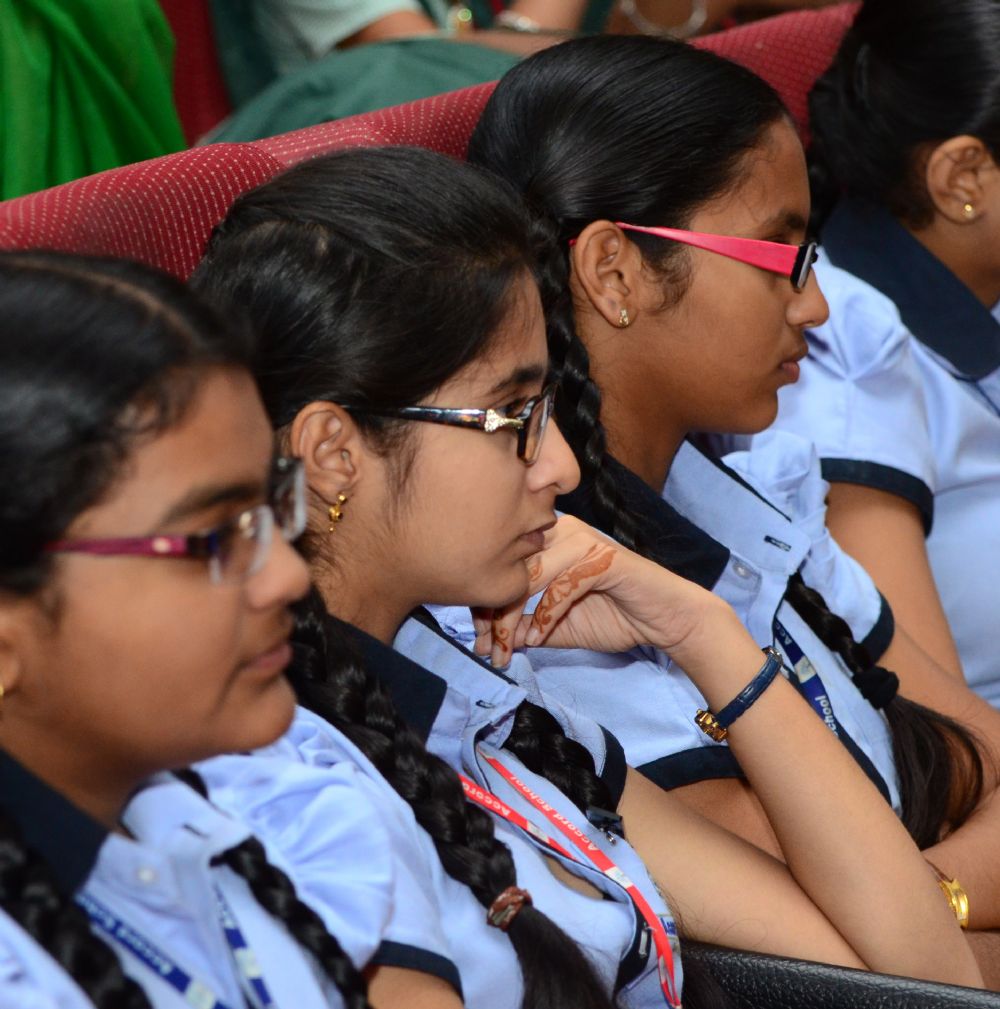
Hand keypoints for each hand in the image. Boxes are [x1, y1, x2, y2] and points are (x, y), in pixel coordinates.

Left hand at [472, 514, 719, 666]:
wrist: (664, 620)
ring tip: (505, 649)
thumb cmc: (614, 616)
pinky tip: (538, 639)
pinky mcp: (602, 557)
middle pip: (510, 568)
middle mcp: (560, 532)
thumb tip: (486, 641)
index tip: (476, 639)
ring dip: (512, 617)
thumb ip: (523, 627)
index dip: (484, 602)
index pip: (502, 565)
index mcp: (547, 541)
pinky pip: (562, 585)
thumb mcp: (555, 626)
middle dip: (492, 613)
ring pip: (531, 576)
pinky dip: (545, 615)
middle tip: (485, 649)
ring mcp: (582, 541)